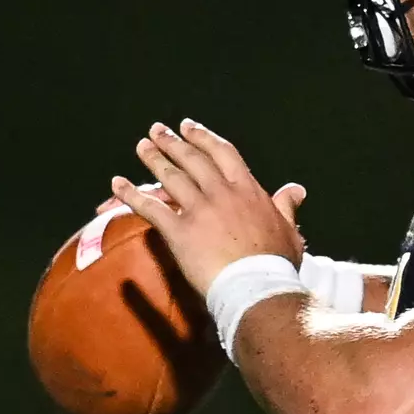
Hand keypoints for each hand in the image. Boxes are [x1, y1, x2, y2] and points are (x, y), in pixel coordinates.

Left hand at [111, 119, 307, 296]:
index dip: (204, 138)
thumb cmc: (276, 263)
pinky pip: (151, 208)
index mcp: (248, 190)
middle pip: (192, 159)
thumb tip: (296, 189)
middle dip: (173, 142)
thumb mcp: (289, 230)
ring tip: (141, 146)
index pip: (223, 153)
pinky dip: (131, 195)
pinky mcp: (179, 231)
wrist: (257, 286)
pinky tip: (117, 184)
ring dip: (154, 159)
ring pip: (171, 177)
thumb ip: (287, 206)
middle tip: (158, 130)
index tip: (189, 127)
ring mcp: (199, 210)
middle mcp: (222, 193)